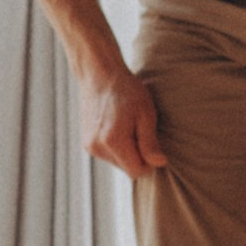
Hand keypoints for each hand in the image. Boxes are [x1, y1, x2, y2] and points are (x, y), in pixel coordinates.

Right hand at [80, 61, 165, 176]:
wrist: (99, 74)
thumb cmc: (126, 90)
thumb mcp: (146, 114)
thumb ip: (150, 143)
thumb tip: (159, 164)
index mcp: (113, 141)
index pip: (137, 171)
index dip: (150, 162)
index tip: (155, 143)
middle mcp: (98, 148)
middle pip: (127, 168)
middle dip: (138, 156)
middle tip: (141, 129)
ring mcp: (89, 146)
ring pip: (117, 162)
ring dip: (127, 151)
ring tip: (128, 125)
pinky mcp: (86, 143)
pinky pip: (108, 155)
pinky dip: (117, 146)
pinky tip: (118, 126)